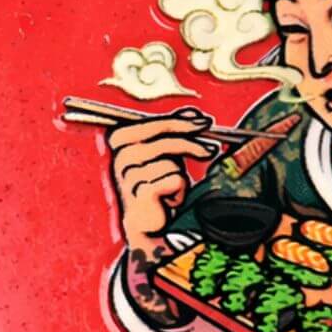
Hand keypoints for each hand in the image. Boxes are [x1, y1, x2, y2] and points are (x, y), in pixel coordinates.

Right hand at [108, 111, 216, 249]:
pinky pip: (175, 181)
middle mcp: (120, 156)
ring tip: (170, 188)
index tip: (205, 122)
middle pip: (166, 141)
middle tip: (212, 149)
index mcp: (120, 139)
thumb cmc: (155, 181)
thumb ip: (174, 131)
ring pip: (173, 164)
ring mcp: (128, 175)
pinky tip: (169, 199)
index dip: (182, 122)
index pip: (155, 123)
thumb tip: (193, 112)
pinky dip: (180, 190)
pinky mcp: (140, 194)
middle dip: (192, 144)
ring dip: (179, 176)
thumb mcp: (165, 151)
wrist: (147, 219)